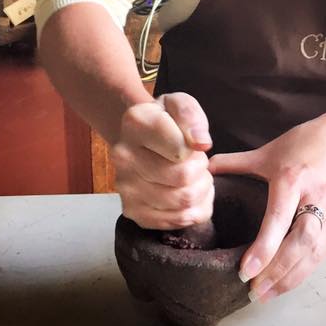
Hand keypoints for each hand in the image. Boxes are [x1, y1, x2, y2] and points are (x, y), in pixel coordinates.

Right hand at [110, 92, 213, 229]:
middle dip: (201, 170)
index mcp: (136, 123)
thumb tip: (201, 144)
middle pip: (182, 178)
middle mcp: (123, 157)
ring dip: (201, 190)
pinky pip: (177, 221)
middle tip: (198, 162)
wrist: (140, 137)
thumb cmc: (166, 119)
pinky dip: (195, 210)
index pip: (180, 149)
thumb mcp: (180, 104)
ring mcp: (126, 188)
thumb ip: (191, 117)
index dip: (195, 148)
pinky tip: (191, 193)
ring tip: (196, 177)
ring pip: (182, 202)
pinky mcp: (133, 212)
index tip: (191, 143)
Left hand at [209, 115, 325, 302]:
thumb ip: (237, 162)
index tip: (245, 272)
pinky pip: (319, 256)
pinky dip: (301, 273)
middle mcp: (314, 199)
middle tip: (252, 291)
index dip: (263, 248)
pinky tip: (283, 283)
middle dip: (277, 272)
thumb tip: (206, 169)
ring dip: (288, 279)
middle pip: (300, 243)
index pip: (278, 218)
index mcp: (293, 178)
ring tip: (263, 295)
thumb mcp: (270, 150)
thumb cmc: (308, 143)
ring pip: (312, 255)